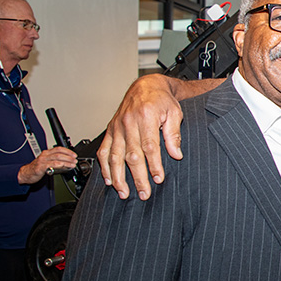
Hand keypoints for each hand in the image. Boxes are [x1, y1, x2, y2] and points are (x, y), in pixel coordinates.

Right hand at [18, 147, 78, 184]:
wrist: (25, 173)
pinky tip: (65, 166)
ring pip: (57, 158)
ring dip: (67, 161)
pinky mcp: (41, 167)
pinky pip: (52, 164)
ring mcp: (42, 161)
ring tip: (73, 164)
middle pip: (59, 153)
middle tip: (75, 160)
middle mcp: (44, 155)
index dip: (68, 151)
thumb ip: (55, 161)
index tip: (74, 155)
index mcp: (46, 153)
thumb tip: (67, 163)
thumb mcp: (46, 162)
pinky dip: (60, 165)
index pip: (59, 149)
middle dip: (69, 157)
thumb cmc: (36, 168)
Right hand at [97, 74, 183, 199]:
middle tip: (144, 193)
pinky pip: (104, 151)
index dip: (154, 165)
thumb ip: (174, 134)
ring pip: (115, 156)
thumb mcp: (174, 113)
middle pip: (131, 155)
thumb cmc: (162, 100)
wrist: (146, 86)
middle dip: (137, 177)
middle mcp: (128, 122)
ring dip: (118, 177)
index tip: (158, 178)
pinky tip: (108, 179)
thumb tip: (176, 155)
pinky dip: (104, 167)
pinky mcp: (110, 130)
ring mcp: (117, 127)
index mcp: (146, 116)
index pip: (149, 147)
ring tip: (124, 193)